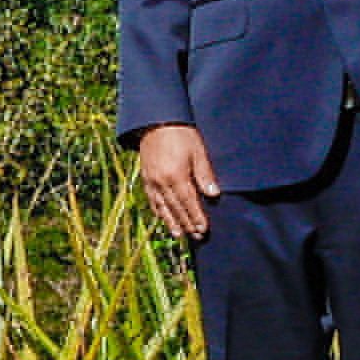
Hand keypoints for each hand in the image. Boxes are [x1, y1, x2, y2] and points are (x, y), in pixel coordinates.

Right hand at [135, 123, 218, 240]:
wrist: (156, 122)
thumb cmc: (182, 135)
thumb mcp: (198, 152)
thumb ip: (205, 174)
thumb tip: (213, 194)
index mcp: (176, 176)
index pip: (189, 203)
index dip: (197, 217)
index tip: (204, 229)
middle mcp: (161, 182)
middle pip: (176, 208)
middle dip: (187, 224)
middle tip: (196, 237)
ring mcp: (151, 181)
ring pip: (162, 207)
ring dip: (171, 222)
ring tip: (179, 234)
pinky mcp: (145, 177)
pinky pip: (152, 199)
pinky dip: (158, 210)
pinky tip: (163, 218)